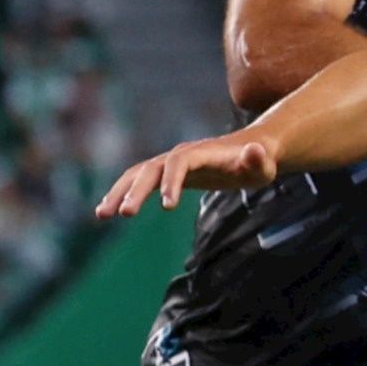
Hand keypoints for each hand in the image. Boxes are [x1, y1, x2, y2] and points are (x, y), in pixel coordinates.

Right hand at [97, 134, 278, 216]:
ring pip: (137, 174)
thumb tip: (255, 150)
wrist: (251, 151)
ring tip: (101, 215)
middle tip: (124, 214)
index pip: (179, 163)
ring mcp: (170, 163)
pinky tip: (105, 211)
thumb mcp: (264, 164)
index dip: (171, 181)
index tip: (167, 207)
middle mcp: (180, 155)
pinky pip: (138, 181)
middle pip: (151, 168)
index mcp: (201, 153)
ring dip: (119, 192)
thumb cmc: (259, 162)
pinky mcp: (166, 173)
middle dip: (136, 190)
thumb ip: (258, 159)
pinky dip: (122, 193)